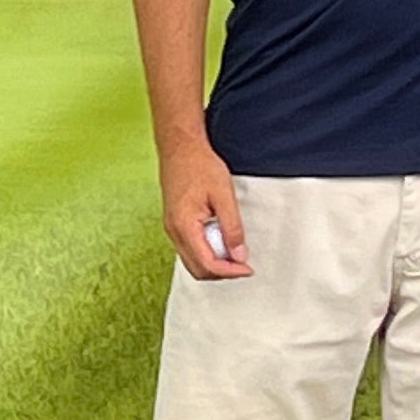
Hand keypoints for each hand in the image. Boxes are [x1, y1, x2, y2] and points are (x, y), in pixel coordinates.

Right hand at [160, 149, 251, 278]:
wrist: (180, 147)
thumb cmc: (199, 165)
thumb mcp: (223, 196)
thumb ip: (232, 228)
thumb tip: (239, 255)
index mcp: (184, 226)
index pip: (207, 263)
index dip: (230, 271)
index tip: (247, 268)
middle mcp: (173, 231)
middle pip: (197, 269)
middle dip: (222, 272)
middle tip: (243, 264)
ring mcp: (172, 228)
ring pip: (192, 261)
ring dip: (214, 263)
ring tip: (234, 252)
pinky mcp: (174, 222)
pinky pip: (190, 248)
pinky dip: (207, 252)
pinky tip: (221, 241)